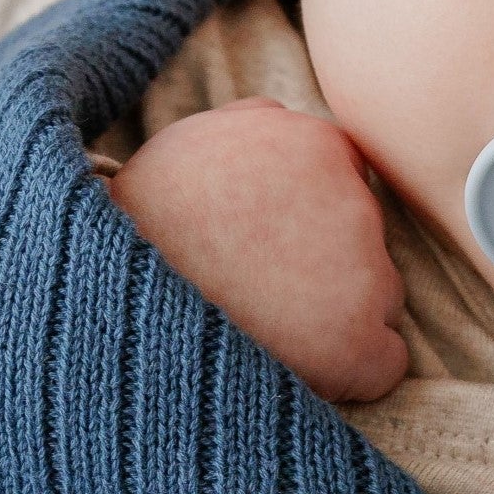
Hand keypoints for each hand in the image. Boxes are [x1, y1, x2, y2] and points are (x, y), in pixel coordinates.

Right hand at [105, 99, 408, 401]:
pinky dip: (350, 372)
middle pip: (362, 236)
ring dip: (335, 313)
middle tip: (257, 286)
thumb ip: (246, 132)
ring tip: (263, 329)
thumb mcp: (184, 150)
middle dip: (323, 260)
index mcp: (312, 144)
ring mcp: (362, 273)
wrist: (112, 314)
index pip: (342, 177)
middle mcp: (351, 201)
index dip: (302, 214)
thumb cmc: (137, 231)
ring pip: (377, 295)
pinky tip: (297, 373)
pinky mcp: (358, 344)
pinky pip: (381, 361)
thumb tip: (278, 120)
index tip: (263, 241)